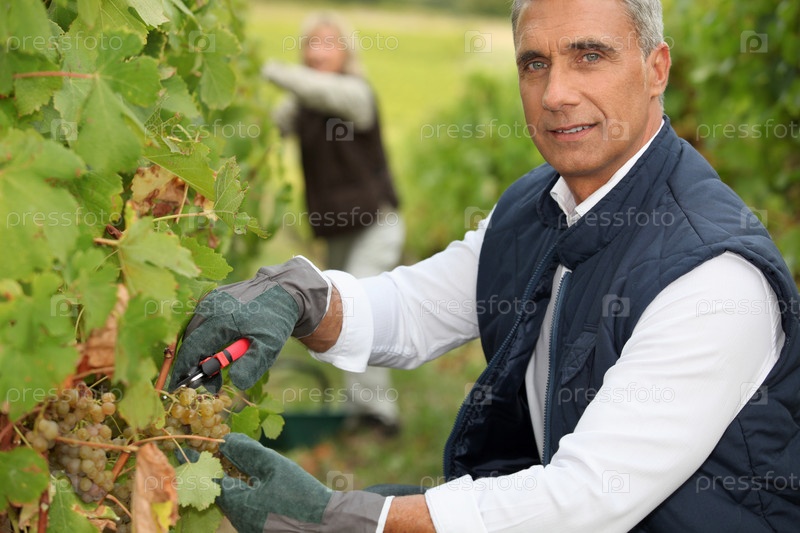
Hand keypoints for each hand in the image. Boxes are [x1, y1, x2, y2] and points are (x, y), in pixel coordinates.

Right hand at [169, 257, 329, 391]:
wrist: (283, 291)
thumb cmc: (276, 320)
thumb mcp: (269, 346)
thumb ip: (252, 366)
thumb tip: (235, 383)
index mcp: (220, 319)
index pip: (192, 349)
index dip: (186, 369)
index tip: (188, 385)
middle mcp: (209, 306)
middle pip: (190, 340)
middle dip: (195, 361)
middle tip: (212, 378)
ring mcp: (210, 299)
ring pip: (194, 330)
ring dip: (201, 348)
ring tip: (219, 362)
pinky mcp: (213, 296)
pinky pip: (201, 319)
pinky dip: (206, 335)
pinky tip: (222, 343)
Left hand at [216, 433, 385, 532]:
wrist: (327, 522)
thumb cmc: (301, 493)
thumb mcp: (274, 466)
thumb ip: (249, 452)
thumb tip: (229, 440)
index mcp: (239, 508)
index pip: (216, 483)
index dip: (219, 463)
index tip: (225, 449)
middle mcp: (241, 524)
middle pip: (226, 496)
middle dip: (231, 475)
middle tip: (239, 458)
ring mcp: (251, 531)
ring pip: (238, 505)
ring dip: (242, 488)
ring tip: (255, 472)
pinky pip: (250, 514)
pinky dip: (253, 499)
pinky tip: (267, 489)